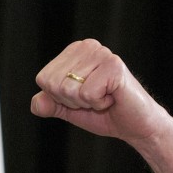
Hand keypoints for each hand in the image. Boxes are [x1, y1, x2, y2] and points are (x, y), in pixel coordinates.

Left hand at [30, 39, 171, 144]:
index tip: (82, 97)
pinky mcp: (114, 66)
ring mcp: (102, 54)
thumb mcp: (68, 109)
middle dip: (72, 101)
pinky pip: (87, 93)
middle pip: (54, 84)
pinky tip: (113, 97)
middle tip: (95, 98)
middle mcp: (87, 46)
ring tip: (104, 97)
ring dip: (87, 102)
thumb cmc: (104, 113)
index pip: (43, 79)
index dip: (59, 97)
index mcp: (74, 51)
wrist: (135, 126)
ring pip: (69, 89)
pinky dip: (99, 104)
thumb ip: (49, 104)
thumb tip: (36, 103)